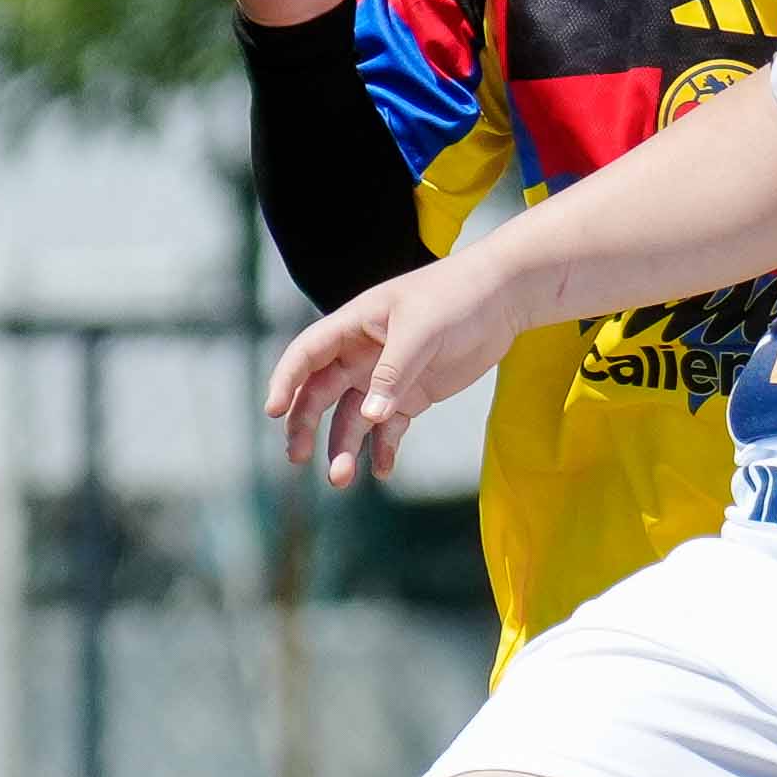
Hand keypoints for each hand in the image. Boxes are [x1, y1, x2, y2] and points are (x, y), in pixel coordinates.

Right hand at [269, 261, 512, 485]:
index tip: (274, 411)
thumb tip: (370, 417)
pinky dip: (383, 450)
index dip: (286, 381)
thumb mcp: (422, 330)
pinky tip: (383, 471)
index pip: (307, 354)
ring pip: (353, 418)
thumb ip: (394, 372)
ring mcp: (386, 377)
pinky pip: (388, 429)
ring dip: (344, 447)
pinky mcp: (413, 395)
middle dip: (305, 425)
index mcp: (354, 325)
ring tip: (342, 479)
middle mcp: (362, 353)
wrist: (503, 299)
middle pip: (320, 393)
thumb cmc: (456, 298)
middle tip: (298, 457)